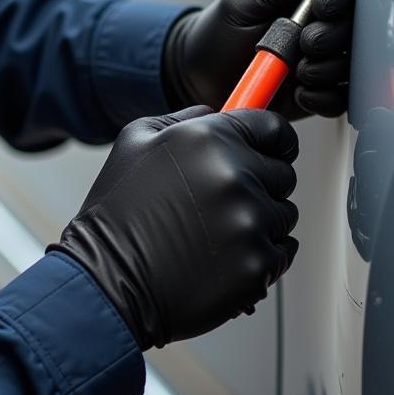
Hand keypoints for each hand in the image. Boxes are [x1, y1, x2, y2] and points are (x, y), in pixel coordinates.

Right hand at [50, 106, 299, 349]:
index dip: (274, 141)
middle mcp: (234, 174)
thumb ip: (183, 119)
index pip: (274, 127)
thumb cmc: (117, 216)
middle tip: (218, 204)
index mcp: (208, 139)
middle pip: (283, 172)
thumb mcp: (135, 142)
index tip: (272, 152)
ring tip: (212, 233)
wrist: (109, 282)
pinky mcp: (259, 263)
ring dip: (259, 222)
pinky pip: (282, 251)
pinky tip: (222, 257)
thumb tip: (216, 112)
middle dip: (259, 185)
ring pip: (284, 214)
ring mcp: (249, 221)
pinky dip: (259, 256)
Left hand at [162, 0, 358, 118]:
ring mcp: (328, 52)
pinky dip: (323, 95)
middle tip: (305, 42)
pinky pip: (343, 95)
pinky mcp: (324, 86)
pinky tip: (299, 90)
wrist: (202, 74)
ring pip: (355, 59)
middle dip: (334, 34)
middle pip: (361, 18)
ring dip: (327, 67)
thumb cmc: (223, 26)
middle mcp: (326, 15)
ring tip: (296, 69)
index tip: (321, 4)